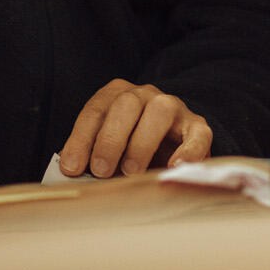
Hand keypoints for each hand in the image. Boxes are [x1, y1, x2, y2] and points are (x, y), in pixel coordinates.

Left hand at [57, 79, 212, 177]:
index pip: (95, 111)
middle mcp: (145, 95)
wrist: (172, 143)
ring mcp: (173, 107)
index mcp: (117, 95)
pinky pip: (197, 134)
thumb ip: (91, 156)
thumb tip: (73, 175)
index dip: (81, 139)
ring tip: (131, 172)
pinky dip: (188, 151)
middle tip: (101, 170)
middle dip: (110, 139)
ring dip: (142, 143)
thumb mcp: (108, 148)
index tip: (72, 168)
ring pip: (160, 112)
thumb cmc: (130, 149)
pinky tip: (173, 168)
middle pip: (126, 104)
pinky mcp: (197, 126)